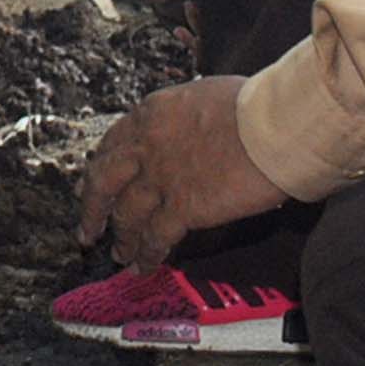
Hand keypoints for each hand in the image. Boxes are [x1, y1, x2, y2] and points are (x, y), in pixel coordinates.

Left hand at [78, 77, 280, 270]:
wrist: (276, 125)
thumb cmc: (256, 106)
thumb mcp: (203, 98)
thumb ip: (183, 120)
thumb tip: (187, 135)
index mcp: (151, 113)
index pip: (112, 144)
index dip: (100, 169)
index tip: (94, 185)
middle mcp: (147, 145)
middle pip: (103, 182)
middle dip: (92, 209)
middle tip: (88, 230)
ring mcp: (161, 178)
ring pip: (126, 215)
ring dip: (122, 239)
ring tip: (120, 256)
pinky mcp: (182, 207)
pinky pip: (155, 237)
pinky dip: (148, 255)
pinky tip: (145, 267)